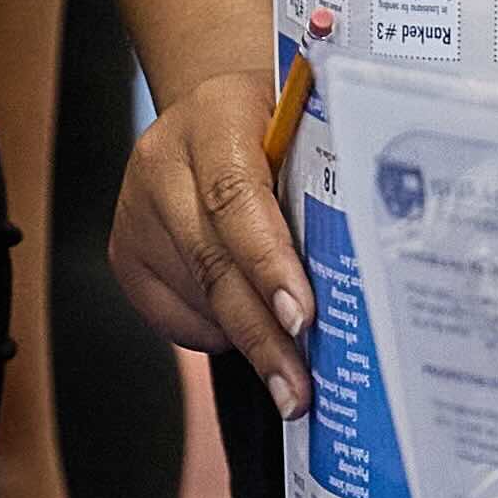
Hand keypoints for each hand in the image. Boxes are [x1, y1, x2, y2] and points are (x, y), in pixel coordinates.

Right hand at [109, 57, 316, 408]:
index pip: (235, 197)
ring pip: (196, 298)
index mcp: (216, 115)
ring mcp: (135, 209)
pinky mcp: (124, 251)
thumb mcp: (310, 126)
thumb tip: (373, 263)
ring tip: (293, 378)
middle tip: (300, 390)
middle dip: (262, 335)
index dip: (268, 263)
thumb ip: (332, 177)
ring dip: (248, 342)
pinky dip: (216, 334)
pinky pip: (171, 315)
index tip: (303, 319)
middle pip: (212, 263)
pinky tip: (249, 334)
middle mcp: (163, 161)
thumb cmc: (281, 123)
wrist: (215, 107)